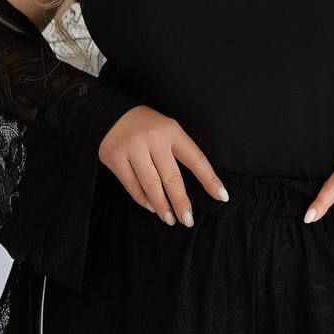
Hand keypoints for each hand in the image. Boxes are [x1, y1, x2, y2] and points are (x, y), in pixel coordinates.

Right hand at [98, 106, 227, 226]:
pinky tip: (152, 207)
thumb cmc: (147, 127)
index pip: (196, 159)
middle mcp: (154, 138)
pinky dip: (143, 199)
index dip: (210, 179)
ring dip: (162, 206)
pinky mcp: (115, 157)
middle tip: (188, 220)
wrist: (111, 113)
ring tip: (170, 219)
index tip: (222, 196)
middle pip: (172, 177)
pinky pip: (132, 185)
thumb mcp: (168, 130)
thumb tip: (189, 187)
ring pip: (151, 185)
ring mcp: (133, 147)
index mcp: (172, 131)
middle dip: (181, 202)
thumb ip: (178, 152)